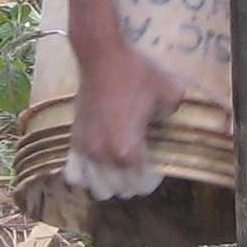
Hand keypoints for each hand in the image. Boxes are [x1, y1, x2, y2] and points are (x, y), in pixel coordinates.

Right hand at [64, 38, 186, 199]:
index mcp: (127, 149)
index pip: (142, 184)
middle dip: (134, 182)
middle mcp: (104, 156)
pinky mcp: (74, 140)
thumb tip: (165, 122)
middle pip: (121, 190)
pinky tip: (97, 164)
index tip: (156, 163)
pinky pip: (74, 174)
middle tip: (141, 164)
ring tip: (119, 167)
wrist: (102, 55)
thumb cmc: (136, 73)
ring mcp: (86, 149)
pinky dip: (86, 176)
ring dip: (110, 183)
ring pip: (97, 188)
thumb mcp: (170, 93)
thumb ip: (171, 116)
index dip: (153, 178)